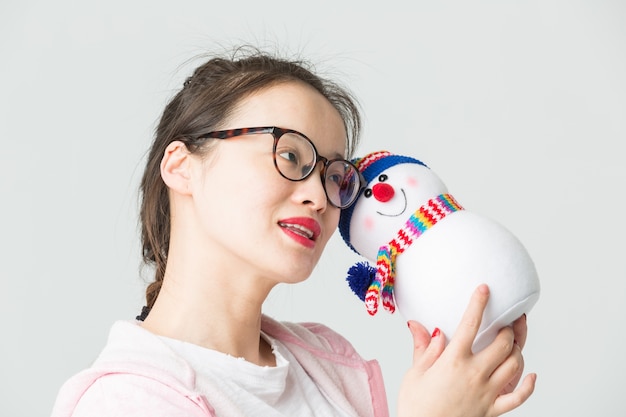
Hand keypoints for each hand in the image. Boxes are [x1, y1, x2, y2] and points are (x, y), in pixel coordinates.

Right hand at [397, 284, 535, 416]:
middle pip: (502, 343)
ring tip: (513, 340)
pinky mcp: (493, 410)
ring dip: (517, 349)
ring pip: (514, 365)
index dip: (478, 303)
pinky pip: (518, 398)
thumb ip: (423, 347)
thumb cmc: (417, 408)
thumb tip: (420, 325)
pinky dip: (528, 385)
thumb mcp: (414, 374)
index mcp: (453, 361)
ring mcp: (487, 392)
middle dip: (508, 327)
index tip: (484, 289)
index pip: (470, 325)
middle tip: (507, 318)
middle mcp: (475, 374)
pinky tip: (531, 375)